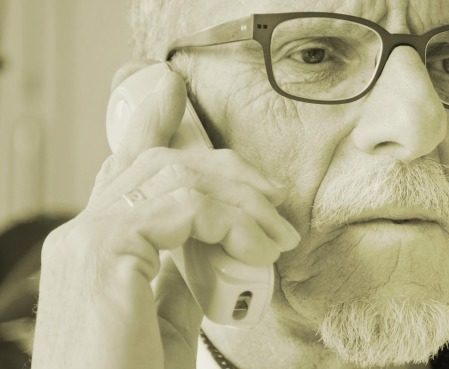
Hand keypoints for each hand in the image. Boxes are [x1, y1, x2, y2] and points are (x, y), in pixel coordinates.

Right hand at [30, 61, 299, 368]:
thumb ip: (176, 283)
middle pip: (162, 164)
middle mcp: (81, 234)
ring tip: (279, 237)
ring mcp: (89, 238)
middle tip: (277, 203)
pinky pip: (189, 208)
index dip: (192, 160)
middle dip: (230, 174)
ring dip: (244, 202)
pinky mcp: (107, 250)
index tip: (251, 185)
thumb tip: (209, 255)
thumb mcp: (161, 325)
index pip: (137, 173)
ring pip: (180, 178)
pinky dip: (236, 224)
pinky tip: (259, 251)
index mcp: (89, 247)